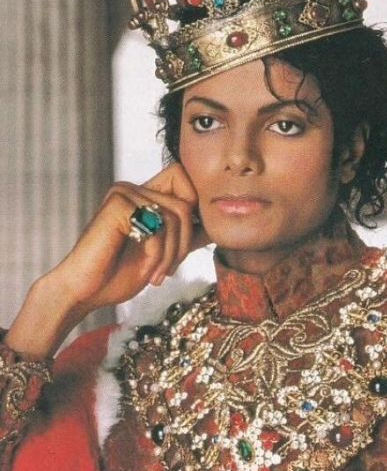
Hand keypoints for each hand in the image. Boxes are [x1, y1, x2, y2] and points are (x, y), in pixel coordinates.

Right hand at [7, 163, 207, 357]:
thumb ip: (184, 235)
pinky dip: (158, 255)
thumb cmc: (118, 275)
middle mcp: (133, 188)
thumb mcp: (162, 253)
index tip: (186, 247)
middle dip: (185, 242)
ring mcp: (123, 193)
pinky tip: (147, 272)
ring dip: (173, 254)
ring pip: (176, 215)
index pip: (185, 179)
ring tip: (159, 275)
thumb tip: (217, 225)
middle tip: (170, 270)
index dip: (195, 210)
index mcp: (143, 195)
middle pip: (186, 202)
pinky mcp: (117, 205)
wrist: (86, 291)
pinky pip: (157, 226)